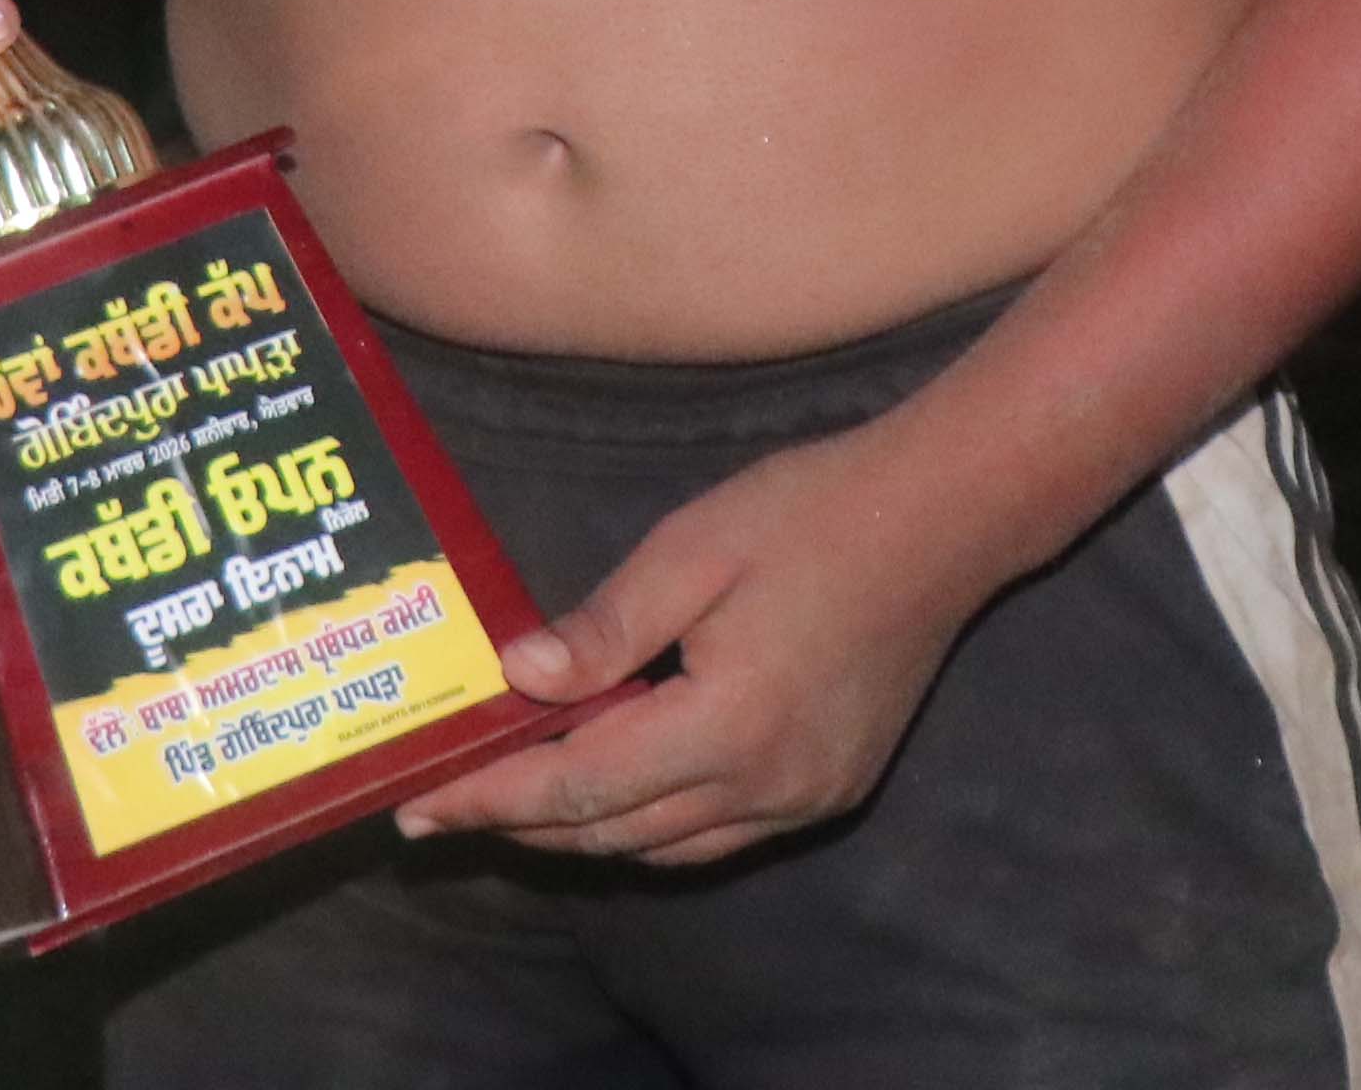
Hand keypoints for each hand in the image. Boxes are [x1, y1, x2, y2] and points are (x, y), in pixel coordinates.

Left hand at [389, 418, 1007, 870]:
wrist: (943, 519)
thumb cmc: (812, 514)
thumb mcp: (691, 550)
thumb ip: (604, 627)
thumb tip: (516, 678)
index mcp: (727, 724)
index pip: (579, 786)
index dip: (491, 799)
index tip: (417, 809)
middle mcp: (767, 784)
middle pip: (614, 832)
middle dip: (521, 825)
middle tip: (442, 811)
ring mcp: (805, 797)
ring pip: (664, 847)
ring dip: (583, 832)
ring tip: (510, 805)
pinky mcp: (829, 790)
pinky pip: (715, 836)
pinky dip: (650, 826)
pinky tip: (614, 794)